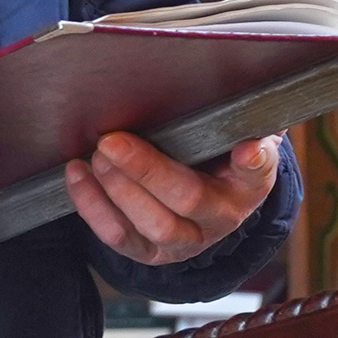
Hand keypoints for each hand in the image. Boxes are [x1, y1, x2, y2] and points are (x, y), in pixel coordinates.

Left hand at [65, 132, 282, 270]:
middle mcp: (222, 217)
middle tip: (113, 142)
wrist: (204, 198)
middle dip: (146, 170)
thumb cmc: (215, 157)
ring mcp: (187, 241)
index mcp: (249, 181)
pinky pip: (120, 238)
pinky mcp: (152, 253)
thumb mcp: (232, 134)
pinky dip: (94, 207)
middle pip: (188, 198)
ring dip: (118, 190)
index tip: (246, 148)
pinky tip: (79, 175)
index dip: (253, 161)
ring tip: (97, 156)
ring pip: (154, 226)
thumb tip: (235, 84)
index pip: (258, 169)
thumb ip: (235, 113)